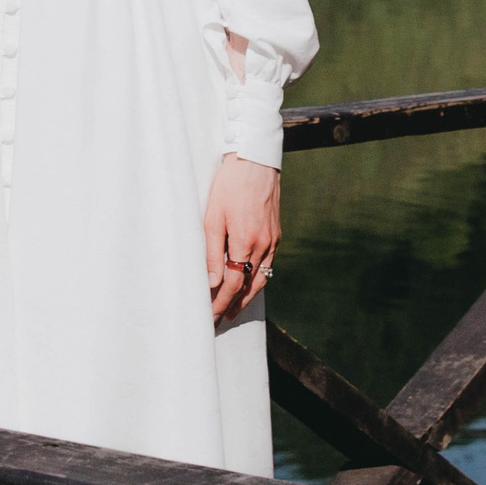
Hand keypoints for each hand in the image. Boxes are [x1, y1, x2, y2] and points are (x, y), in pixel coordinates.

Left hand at [205, 154, 279, 320]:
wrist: (255, 162)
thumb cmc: (228, 187)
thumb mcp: (212, 217)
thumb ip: (212, 252)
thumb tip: (213, 283)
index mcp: (246, 243)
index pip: (233, 284)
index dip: (220, 303)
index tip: (210, 317)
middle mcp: (264, 246)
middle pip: (250, 287)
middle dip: (234, 306)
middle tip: (220, 321)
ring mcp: (273, 241)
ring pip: (262, 278)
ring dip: (247, 297)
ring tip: (233, 310)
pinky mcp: (276, 234)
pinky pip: (268, 264)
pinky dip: (258, 279)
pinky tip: (249, 284)